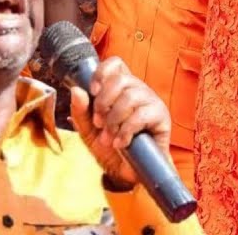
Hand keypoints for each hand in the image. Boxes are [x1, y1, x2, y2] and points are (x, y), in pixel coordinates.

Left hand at [69, 57, 171, 187]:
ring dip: (114, 119)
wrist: (126, 173)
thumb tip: (76, 90)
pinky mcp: (162, 117)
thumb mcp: (88, 130)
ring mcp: (151, 102)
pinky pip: (142, 115)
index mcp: (120, 87)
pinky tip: (120, 143)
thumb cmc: (109, 147)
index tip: (92, 91)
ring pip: (130, 96)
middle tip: (98, 123)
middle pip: (121, 79)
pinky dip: (126, 130)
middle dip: (104, 102)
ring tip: (108, 137)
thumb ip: (80, 111)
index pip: (115, 64)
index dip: (102, 73)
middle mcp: (137, 90)